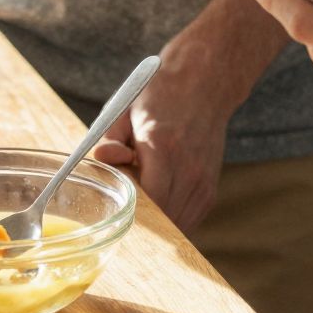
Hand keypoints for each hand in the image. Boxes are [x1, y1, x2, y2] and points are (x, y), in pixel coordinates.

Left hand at [92, 43, 235, 236]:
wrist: (204, 85)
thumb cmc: (159, 96)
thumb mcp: (124, 109)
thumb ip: (109, 138)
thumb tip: (102, 158)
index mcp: (162, 147)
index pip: (145, 199)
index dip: (125, 207)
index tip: (113, 200)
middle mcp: (188, 169)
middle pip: (159, 219)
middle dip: (138, 217)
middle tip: (124, 200)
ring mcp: (202, 184)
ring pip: (174, 227)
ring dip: (155, 221)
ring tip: (143, 196)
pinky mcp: (209, 193)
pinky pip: (186, 222)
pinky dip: (169, 219)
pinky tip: (159, 198)